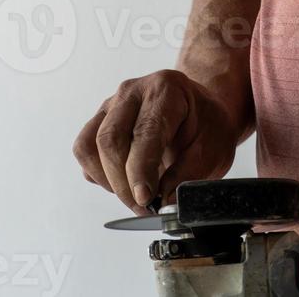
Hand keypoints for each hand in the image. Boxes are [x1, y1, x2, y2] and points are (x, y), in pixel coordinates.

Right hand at [72, 69, 239, 214]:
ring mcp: (112, 103)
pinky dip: (97, 174)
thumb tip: (165, 203)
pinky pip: (84, 150)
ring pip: (89, 145)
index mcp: (166, 90)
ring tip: (133, 195)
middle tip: (144, 207)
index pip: (145, 131)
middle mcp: (133, 91)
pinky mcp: (100, 119)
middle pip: (110, 139)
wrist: (199, 107)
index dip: (140, 169)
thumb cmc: (206, 122)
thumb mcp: (214, 147)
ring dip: (107, 180)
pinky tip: (123, 180)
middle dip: (123, 183)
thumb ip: (189, 174)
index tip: (145, 198)